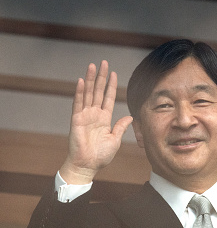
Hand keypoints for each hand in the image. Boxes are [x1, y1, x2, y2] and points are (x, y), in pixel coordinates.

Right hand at [59, 61, 132, 183]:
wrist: (88, 165)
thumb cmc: (101, 155)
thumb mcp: (116, 140)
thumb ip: (121, 127)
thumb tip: (130, 116)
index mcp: (104, 119)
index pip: (108, 98)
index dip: (111, 85)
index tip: (114, 73)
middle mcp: (94, 114)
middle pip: (98, 91)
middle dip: (101, 77)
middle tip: (103, 62)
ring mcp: (85, 116)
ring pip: (88, 93)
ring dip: (90, 79)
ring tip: (92, 66)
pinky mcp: (76, 120)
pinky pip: (78, 103)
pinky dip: (79, 92)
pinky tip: (81, 81)